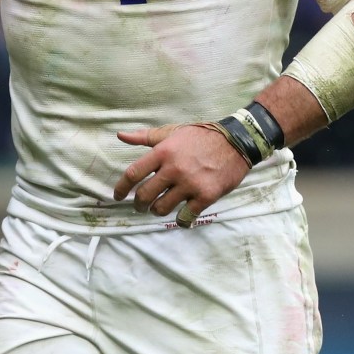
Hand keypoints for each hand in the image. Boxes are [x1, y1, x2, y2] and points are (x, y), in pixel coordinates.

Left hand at [113, 122, 248, 227]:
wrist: (235, 142)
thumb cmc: (200, 137)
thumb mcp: (172, 132)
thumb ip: (145, 137)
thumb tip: (120, 136)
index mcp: (163, 151)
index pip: (133, 173)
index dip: (121, 188)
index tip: (117, 196)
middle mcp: (173, 168)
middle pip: (144, 195)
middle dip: (139, 205)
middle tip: (140, 206)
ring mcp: (190, 184)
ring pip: (162, 208)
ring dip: (157, 211)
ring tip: (159, 208)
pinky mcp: (205, 196)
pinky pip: (185, 216)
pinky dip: (181, 221)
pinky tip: (181, 217)